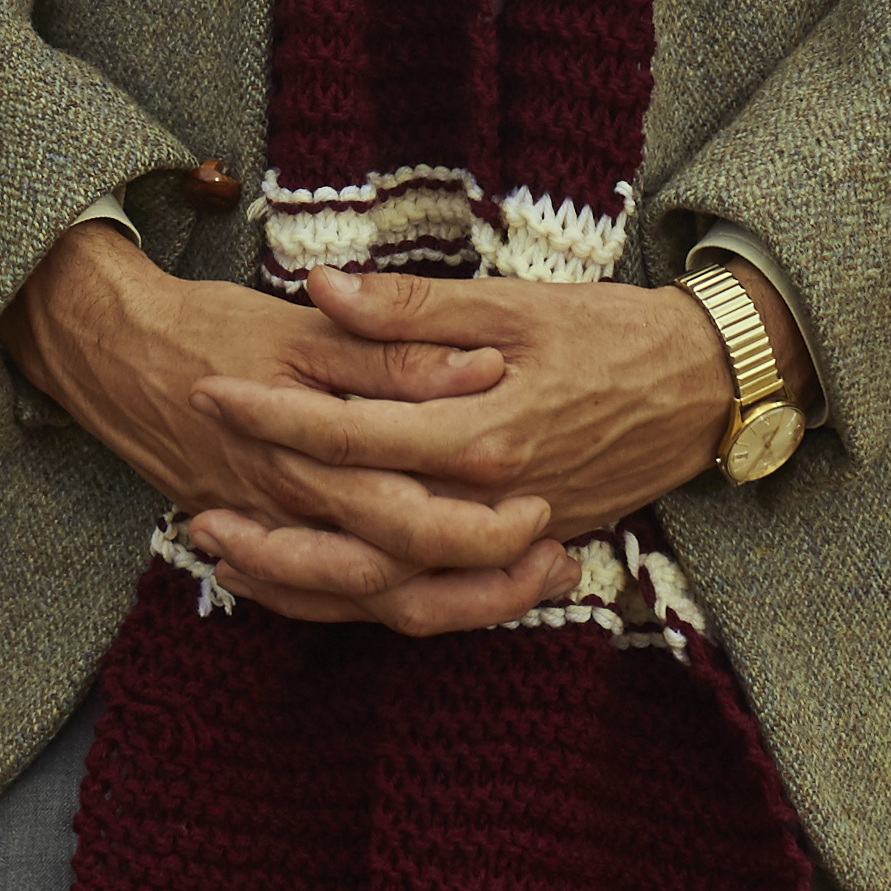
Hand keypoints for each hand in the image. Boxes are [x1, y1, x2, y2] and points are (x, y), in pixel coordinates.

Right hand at [0, 229, 550, 603]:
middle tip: (553, 559)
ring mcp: (273, 539)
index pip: (414, 523)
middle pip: (402, 584)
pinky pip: (324, 602)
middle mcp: (295, 514)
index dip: (487, 532)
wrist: (109, 352)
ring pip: (368, 605)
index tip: (546, 512)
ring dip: (452, 605)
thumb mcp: (304, 327)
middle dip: (486, 585)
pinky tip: (436, 593)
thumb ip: (393, 351)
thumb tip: (483, 367)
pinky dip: (381, 608)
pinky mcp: (259, 541)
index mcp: (313, 457)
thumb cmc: (209, 328)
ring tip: (525, 584)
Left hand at [181, 269, 770, 634]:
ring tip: (229, 554)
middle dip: (270, 517)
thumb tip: (320, 291)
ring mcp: (506, 541)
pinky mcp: (518, 557)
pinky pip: (429, 599)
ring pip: (390, 588)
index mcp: (482, 431)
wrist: (700, 388)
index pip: (353, 433)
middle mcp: (490, 502)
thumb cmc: (608, 333)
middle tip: (190, 494)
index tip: (211, 390)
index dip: (275, 413)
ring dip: (305, 579)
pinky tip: (307, 581)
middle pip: (359, 533)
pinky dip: (361, 600)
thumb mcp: (512, 304)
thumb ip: (411, 310)